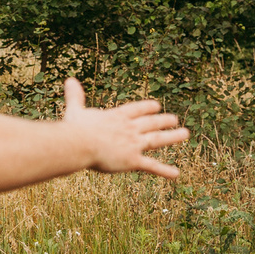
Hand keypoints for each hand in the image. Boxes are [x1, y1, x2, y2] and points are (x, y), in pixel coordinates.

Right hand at [62, 77, 188, 178]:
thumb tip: (69, 79)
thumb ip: (75, 96)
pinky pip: (151, 166)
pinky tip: (176, 174)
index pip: (136, 110)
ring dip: (172, 136)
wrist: (80, 144)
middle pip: (151, 123)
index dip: (147, 108)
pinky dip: (164, 170)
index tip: (157, 106)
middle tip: (174, 119)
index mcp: (117, 116)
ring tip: (185, 134)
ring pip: (157, 139)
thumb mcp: (76, 110)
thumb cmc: (75, 128)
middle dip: (163, 120)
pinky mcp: (133, 160)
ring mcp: (134, 144)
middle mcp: (129, 128)